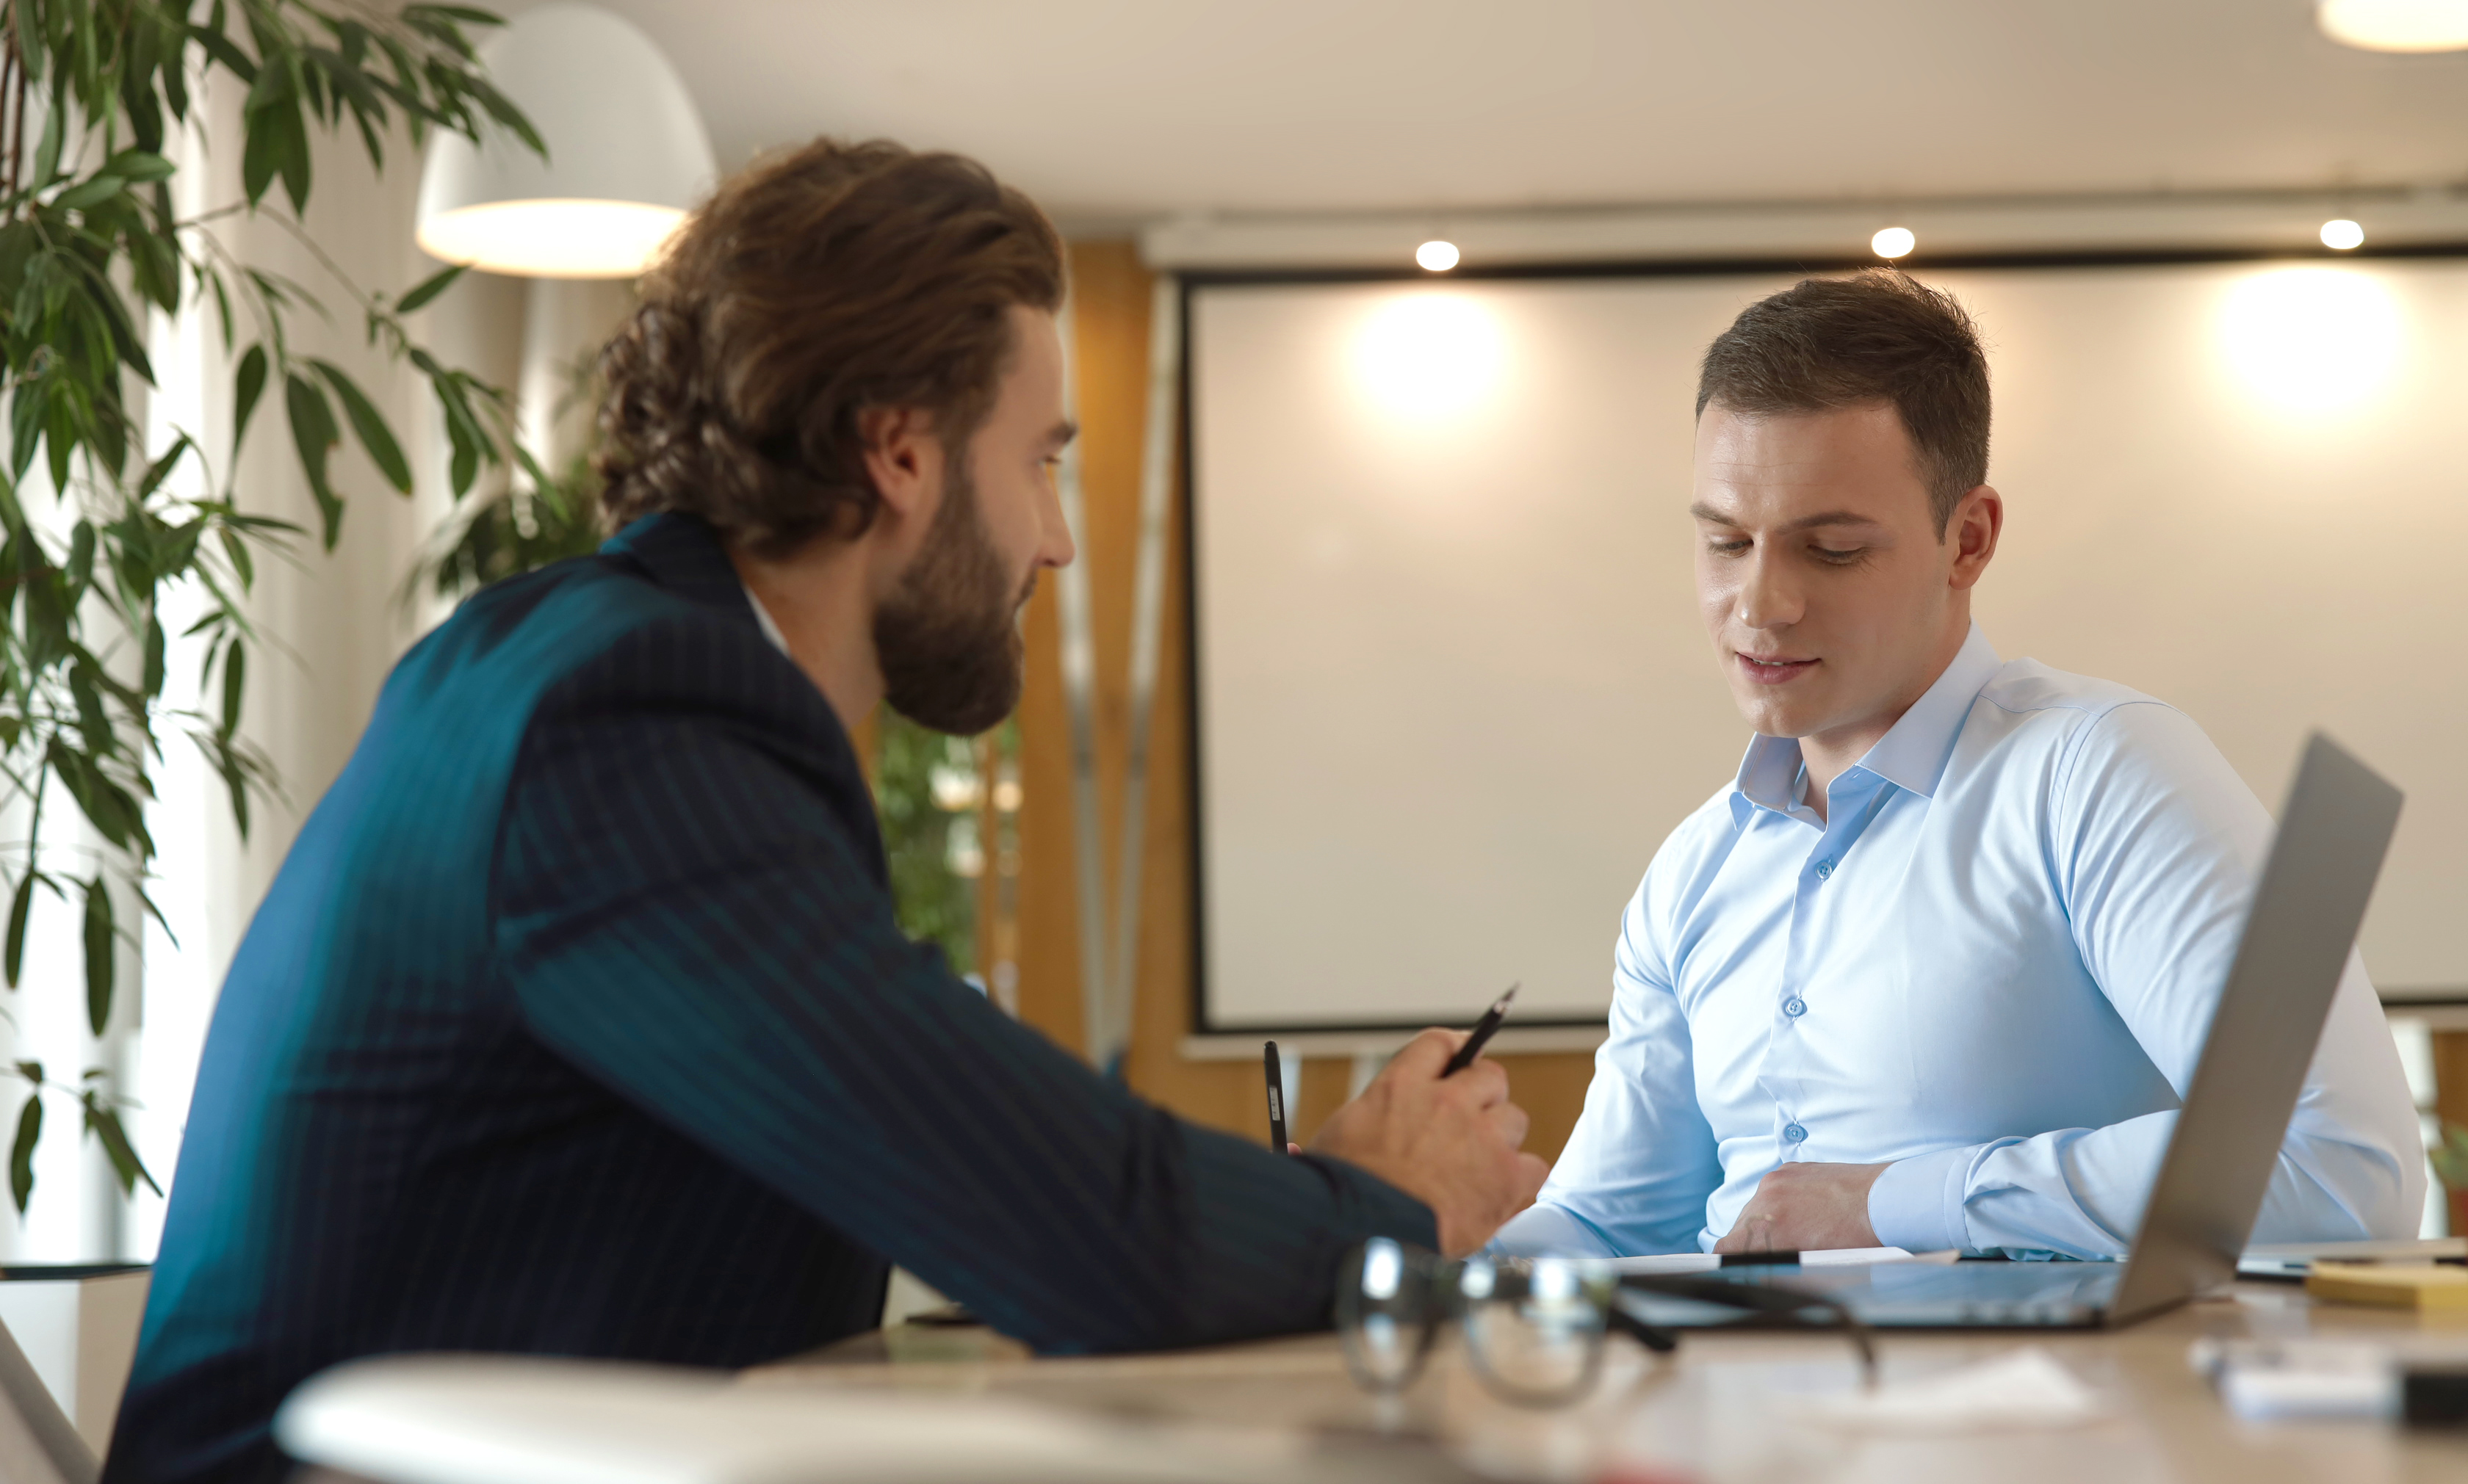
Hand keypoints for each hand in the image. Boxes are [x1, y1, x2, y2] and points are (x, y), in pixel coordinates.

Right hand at [1310, 1028, 1549, 1256]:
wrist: (1364, 1232)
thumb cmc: (1344, 1191)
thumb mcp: (1343, 1132)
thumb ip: (1378, 1115)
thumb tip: (1378, 1121)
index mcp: (1402, 1086)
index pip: (1440, 1044)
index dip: (1456, 1051)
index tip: (1462, 1059)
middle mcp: (1448, 1102)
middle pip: (1489, 1076)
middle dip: (1483, 1096)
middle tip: (1470, 1124)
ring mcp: (1482, 1137)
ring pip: (1514, 1119)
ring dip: (1501, 1138)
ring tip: (1478, 1168)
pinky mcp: (1506, 1176)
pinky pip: (1534, 1166)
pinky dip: (1519, 1179)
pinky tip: (1497, 1193)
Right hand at [1713, 1161, 1888, 1253]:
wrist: (1889, 1202)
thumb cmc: (1861, 1240)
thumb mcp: (1815, 1265)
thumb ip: (1779, 1265)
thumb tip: (1762, 1272)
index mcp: (1769, 1226)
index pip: (1727, 1248)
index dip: (1732, 1262)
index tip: (1741, 1269)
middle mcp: (1766, 1197)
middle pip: (1739, 1228)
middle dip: (1752, 1243)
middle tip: (1779, 1257)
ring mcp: (1778, 1179)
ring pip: (1754, 1208)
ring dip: (1767, 1222)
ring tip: (1798, 1234)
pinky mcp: (1791, 1168)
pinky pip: (1772, 1191)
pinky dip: (1781, 1204)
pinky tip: (1806, 1214)